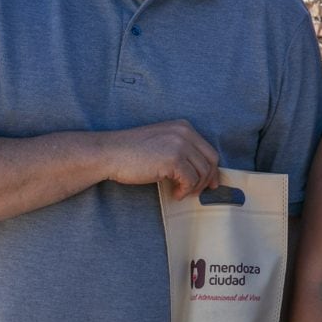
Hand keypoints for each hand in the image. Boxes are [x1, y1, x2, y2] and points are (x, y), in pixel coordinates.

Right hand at [101, 120, 218, 198]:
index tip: (209, 184)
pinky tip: (174, 194)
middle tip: (196, 192)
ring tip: (180, 192)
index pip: (209, 150)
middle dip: (206, 180)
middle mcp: (185, 133)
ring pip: (202, 172)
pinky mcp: (173, 159)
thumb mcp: (162, 143)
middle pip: (211, 161)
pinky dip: (185, 191)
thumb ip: (182, 151)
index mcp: (184, 127)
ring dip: (194, 187)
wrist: (110, 153)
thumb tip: (202, 172)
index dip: (212, 170)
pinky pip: (190, 181)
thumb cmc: (132, 152)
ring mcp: (180, 145)